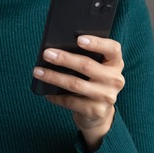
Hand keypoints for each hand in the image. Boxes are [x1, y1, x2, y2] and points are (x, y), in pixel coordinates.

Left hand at [33, 36, 124, 150]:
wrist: (99, 113)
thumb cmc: (92, 80)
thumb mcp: (95, 67)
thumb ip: (85, 56)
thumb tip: (57, 49)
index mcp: (116, 63)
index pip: (113, 49)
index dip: (96, 43)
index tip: (78, 39)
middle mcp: (115, 79)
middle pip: (87, 66)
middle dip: (64, 59)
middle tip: (46, 54)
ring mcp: (106, 96)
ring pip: (75, 84)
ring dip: (54, 77)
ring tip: (38, 71)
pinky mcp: (96, 111)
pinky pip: (71, 101)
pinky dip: (56, 96)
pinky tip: (46, 92)